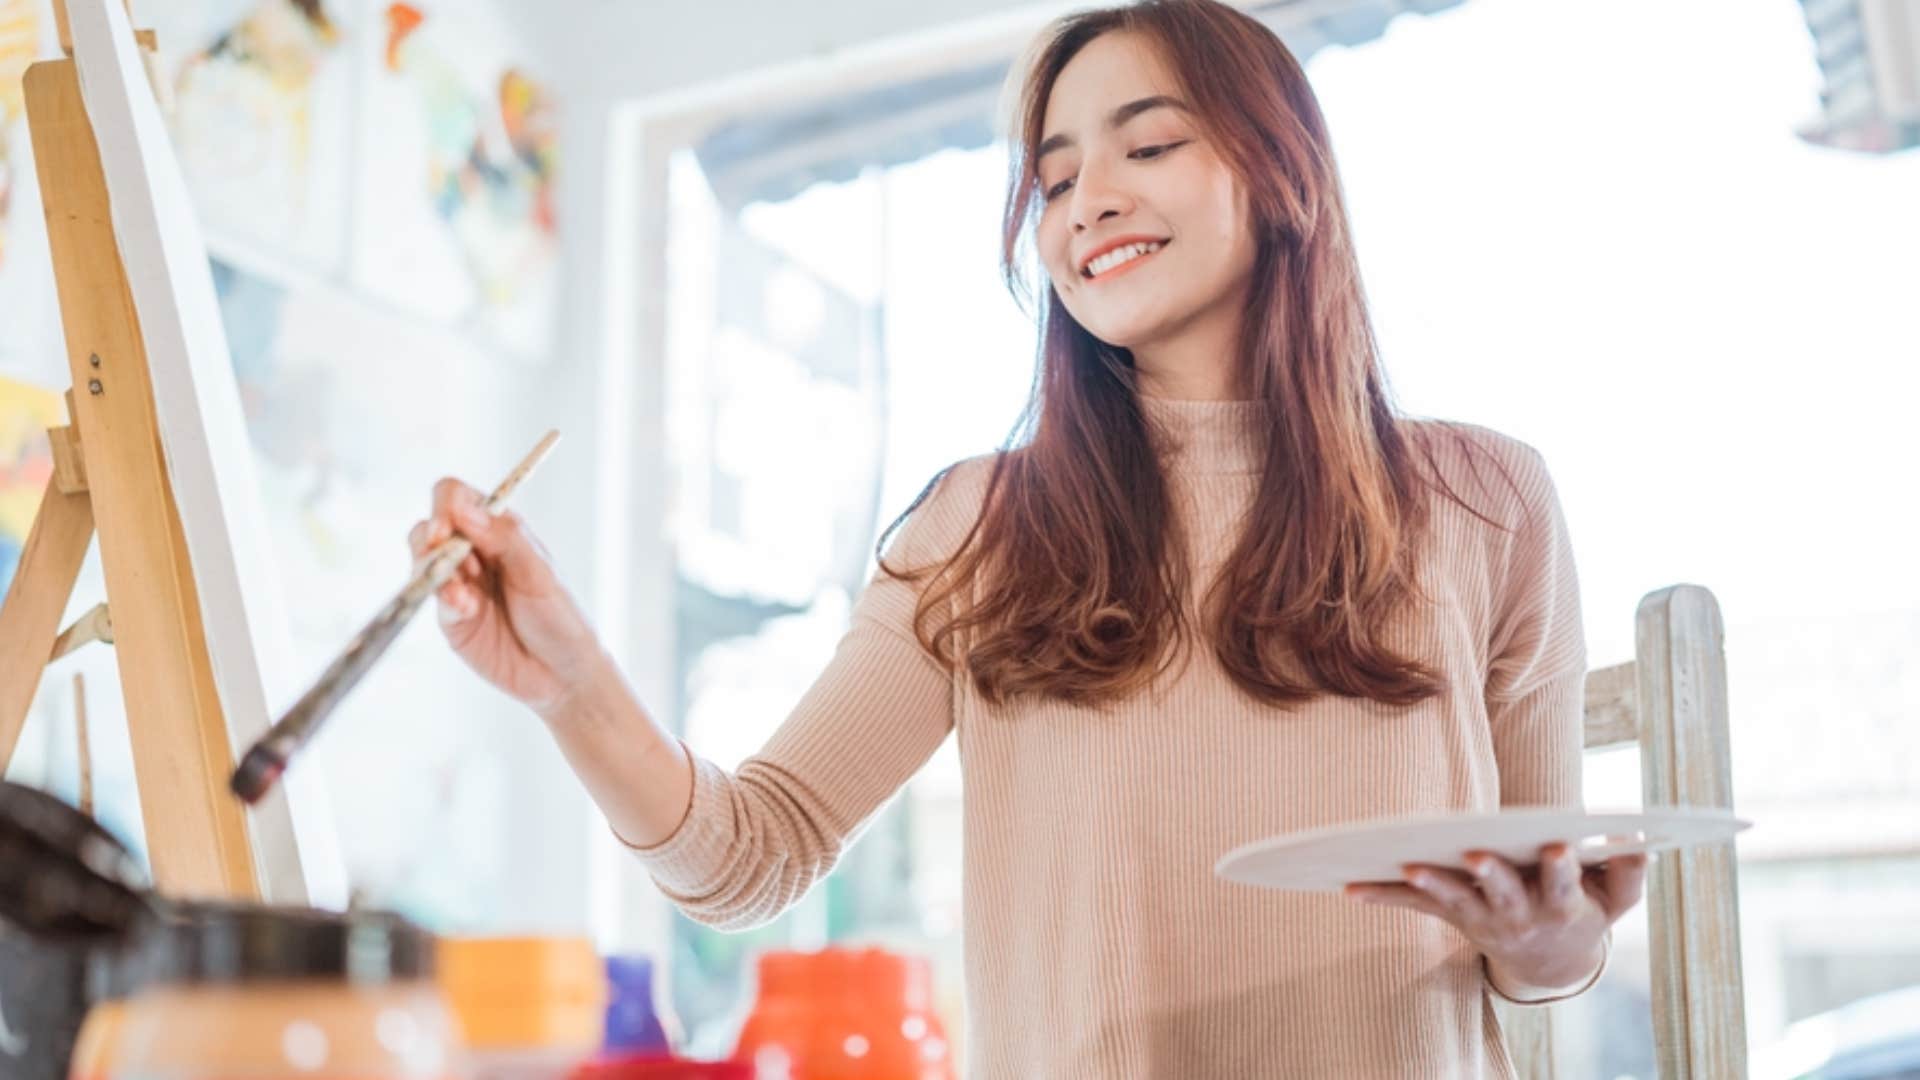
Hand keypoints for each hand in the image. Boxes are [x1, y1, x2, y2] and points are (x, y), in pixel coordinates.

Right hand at [408, 477, 601, 712]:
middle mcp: (474, 554)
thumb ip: (504, 538)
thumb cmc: (561, 616)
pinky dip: (446, 600)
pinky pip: (434, 600)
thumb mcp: (540, 573)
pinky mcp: (452, 619)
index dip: (446, 505)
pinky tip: (466, 608)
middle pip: (430, 528)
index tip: (448, 522)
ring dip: (436, 571)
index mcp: (499, 531)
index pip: (457, 499)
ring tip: (461, 592)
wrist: (564, 674)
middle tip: (440, 546)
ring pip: (423, 563)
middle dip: (431, 536)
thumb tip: (463, 507)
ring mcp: (459, 586)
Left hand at [1344, 843, 1646, 990]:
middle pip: (1501, 892)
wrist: (1549, 962)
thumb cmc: (1583, 912)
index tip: (1560, 846)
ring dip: (1429, 883)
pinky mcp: (1453, 916)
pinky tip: (1350, 887)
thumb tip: (1636, 839)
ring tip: (1405, 865)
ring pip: (1453, 899)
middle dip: (1490, 873)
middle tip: (1475, 855)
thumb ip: (1627, 873)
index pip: (1562, 883)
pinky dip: (1383, 897)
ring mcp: (1481, 918)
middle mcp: (1517, 914)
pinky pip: (1415, 907)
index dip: (1561, 867)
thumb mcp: (1615, 900)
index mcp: (1560, 904)